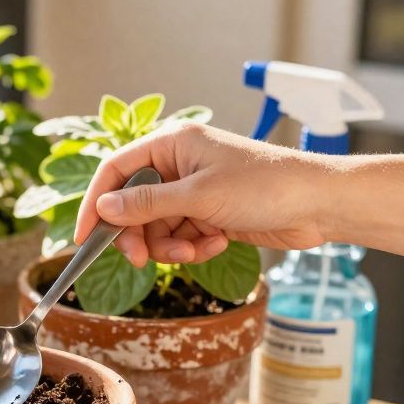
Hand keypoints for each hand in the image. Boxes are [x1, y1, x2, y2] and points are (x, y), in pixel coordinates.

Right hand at [75, 123, 335, 266]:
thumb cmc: (265, 186)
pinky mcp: (212, 213)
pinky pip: (182, 235)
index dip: (96, 204)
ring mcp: (196, 190)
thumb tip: (103, 210)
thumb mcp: (198, 196)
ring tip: (194, 251)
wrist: (319, 204)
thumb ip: (147, 204)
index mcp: (172, 143)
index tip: (85, 238)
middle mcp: (180, 163)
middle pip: (134, 204)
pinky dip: (193, 247)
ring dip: (170, 246)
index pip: (116, 171)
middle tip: (142, 261)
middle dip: (139, 235)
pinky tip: (216, 245)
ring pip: (158, 226)